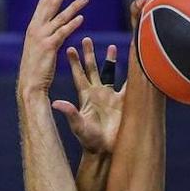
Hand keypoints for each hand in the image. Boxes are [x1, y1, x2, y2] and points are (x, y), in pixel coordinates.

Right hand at [17, 0, 88, 97]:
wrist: (29, 84)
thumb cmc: (35, 70)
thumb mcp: (37, 49)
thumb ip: (43, 37)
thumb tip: (50, 31)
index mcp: (33, 28)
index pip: (43, 5)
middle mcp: (36, 29)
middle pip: (50, 4)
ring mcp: (42, 37)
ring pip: (60, 17)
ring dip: (74, 5)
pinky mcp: (49, 47)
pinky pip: (62, 32)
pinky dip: (72, 24)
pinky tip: (81, 18)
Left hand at [53, 37, 123, 154]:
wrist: (107, 151)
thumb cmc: (90, 141)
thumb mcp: (79, 126)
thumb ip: (70, 113)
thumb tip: (56, 103)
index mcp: (86, 97)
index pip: (79, 75)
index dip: (74, 62)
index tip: (69, 48)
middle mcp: (98, 94)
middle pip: (93, 69)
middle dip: (89, 54)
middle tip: (85, 39)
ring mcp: (111, 97)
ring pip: (111, 74)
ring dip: (110, 61)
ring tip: (110, 46)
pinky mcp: (125, 102)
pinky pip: (130, 85)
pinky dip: (132, 75)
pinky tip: (134, 64)